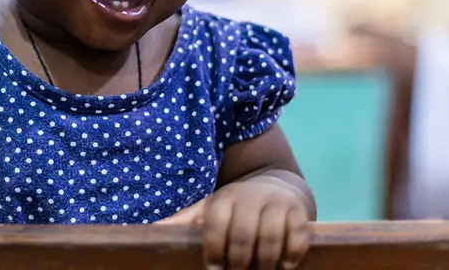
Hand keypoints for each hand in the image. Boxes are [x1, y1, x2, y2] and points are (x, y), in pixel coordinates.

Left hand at [158, 176, 311, 268]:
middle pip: (243, 234)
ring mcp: (276, 204)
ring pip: (270, 237)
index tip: (215, 268)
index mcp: (225, 198)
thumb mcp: (209, 208)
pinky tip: (283, 265)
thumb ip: (184, 221)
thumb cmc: (236, 205)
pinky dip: (291, 254)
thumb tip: (149, 229)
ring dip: (265, 262)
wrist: (277, 186)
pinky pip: (297, 236)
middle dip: (239, 261)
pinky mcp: (300, 213)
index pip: (215, 224)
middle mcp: (250, 197)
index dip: (214, 249)